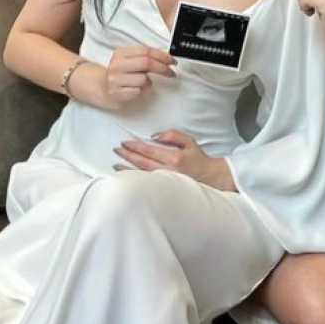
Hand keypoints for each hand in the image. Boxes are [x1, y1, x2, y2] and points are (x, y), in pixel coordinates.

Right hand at [92, 46, 176, 109]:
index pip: (146, 51)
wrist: (101, 88)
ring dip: (149, 82)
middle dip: (163, 68)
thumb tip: (165, 57)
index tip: (171, 61)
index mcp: (121, 53)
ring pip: (144, 79)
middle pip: (147, 63)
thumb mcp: (127, 59)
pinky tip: (135, 89)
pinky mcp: (118, 94)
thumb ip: (143, 56)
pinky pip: (139, 91)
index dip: (162, 56)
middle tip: (170, 72)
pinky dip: (142, 90)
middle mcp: (117, 65)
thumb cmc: (120, 73)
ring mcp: (116, 80)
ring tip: (142, 82)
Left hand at [114, 130, 236, 191]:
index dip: (135, 146)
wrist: (209, 177)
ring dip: (127, 169)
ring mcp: (165, 181)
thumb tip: (155, 136)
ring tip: (116, 164)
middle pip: (142, 162)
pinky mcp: (164, 188)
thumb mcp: (189, 141)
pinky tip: (127, 177)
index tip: (125, 143)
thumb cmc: (198, 158)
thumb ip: (173, 135)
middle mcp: (168, 171)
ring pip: (142, 174)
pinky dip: (135, 179)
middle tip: (116, 150)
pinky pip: (146, 182)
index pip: (149, 151)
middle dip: (128, 155)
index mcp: (174, 158)